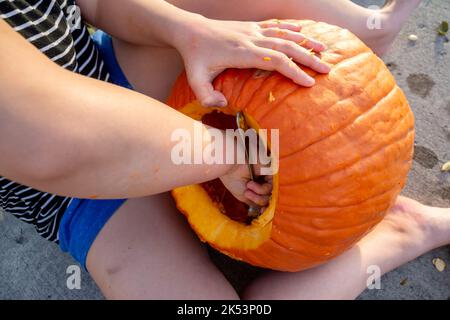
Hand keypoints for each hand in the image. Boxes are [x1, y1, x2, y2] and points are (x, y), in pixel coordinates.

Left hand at [175, 17, 330, 106]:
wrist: (190, 31)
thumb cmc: (195, 58)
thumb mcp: (195, 80)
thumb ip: (206, 96)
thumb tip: (223, 105)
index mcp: (242, 53)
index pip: (275, 61)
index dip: (293, 71)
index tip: (309, 82)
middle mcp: (252, 40)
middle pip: (286, 47)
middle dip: (308, 58)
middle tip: (326, 70)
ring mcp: (253, 31)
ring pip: (285, 34)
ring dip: (305, 41)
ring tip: (324, 50)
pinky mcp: (251, 27)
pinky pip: (275, 25)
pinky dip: (291, 28)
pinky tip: (304, 31)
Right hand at [220, 164, 272, 207]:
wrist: (229, 166)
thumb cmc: (233, 179)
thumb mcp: (243, 196)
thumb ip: (255, 202)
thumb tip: (263, 211)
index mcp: (255, 188)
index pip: (265, 200)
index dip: (265, 208)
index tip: (262, 211)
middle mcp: (262, 182)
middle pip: (268, 198)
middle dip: (258, 200)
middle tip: (247, 194)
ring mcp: (266, 177)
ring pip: (270, 194)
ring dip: (258, 195)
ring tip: (247, 188)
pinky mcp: (269, 171)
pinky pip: (271, 186)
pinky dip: (261, 189)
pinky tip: (250, 184)